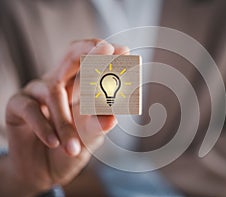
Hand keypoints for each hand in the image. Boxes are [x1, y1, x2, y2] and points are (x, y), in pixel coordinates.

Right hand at [3, 39, 128, 195]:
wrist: (44, 172)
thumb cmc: (71, 148)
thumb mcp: (89, 138)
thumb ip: (99, 126)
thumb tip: (112, 118)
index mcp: (81, 88)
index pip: (94, 64)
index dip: (109, 57)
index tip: (124, 50)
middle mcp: (61, 84)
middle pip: (72, 56)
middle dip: (89, 51)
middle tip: (106, 49)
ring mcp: (38, 91)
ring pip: (54, 91)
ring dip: (65, 122)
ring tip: (73, 147)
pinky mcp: (18, 105)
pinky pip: (30, 108)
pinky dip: (44, 127)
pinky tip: (54, 143)